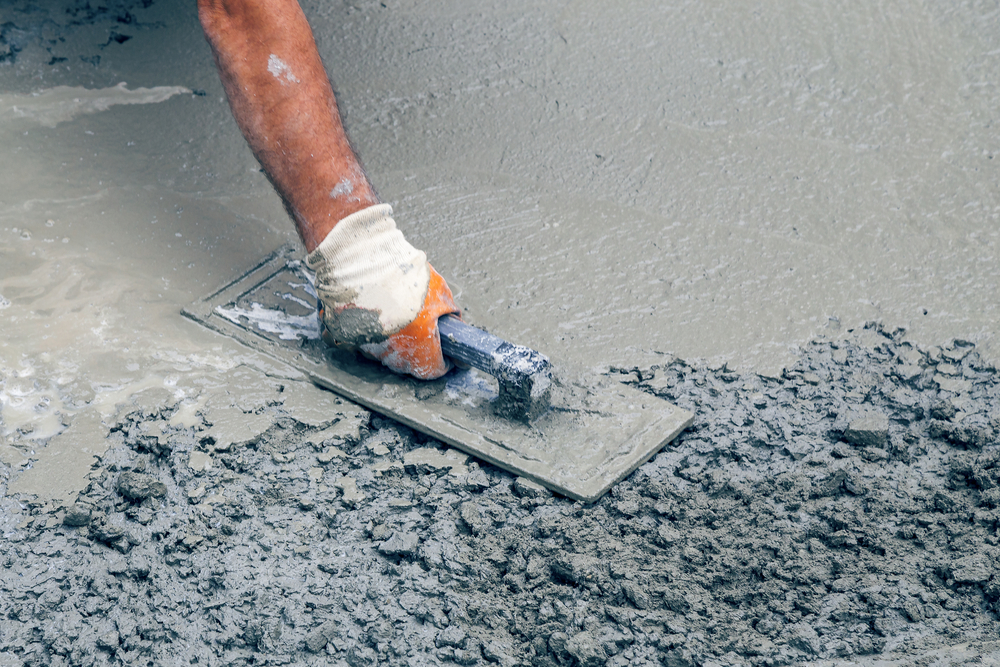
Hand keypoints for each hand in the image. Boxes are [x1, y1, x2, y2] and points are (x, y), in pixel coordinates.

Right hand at [308, 205, 459, 379]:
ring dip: (393, 339)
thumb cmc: (398, 271)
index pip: (435, 368)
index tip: (447, 351)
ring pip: (385, 352)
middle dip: (419, 348)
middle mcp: (391, 352)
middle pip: (409, 362)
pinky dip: (366, 332)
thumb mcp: (438, 290)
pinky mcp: (344, 337)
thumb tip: (454, 326)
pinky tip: (372, 314)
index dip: (444, 359)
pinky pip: (360, 341)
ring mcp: (366, 346)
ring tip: (395, 313)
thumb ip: (448, 314)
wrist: (357, 256)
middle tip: (421, 326)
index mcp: (418, 345)